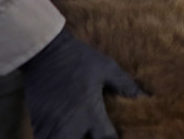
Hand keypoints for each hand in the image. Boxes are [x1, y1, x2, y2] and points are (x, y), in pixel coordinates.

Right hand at [21, 28, 141, 138]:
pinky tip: (67, 133)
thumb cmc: (78, 58)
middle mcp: (71, 124)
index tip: (120, 135)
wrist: (43, 52)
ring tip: (81, 135)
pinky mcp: (38, 124)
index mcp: (91, 112)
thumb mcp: (106, 68)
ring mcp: (51, 126)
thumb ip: (125, 85)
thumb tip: (146, 96)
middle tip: (95, 136)